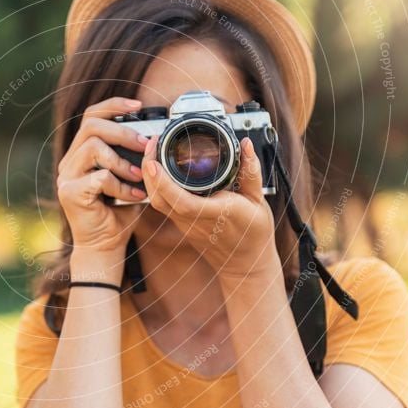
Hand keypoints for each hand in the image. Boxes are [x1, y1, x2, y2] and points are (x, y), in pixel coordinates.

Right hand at [57, 97, 148, 254]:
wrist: (105, 248)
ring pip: (93, 147)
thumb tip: (154, 140)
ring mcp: (67, 177)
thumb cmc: (118, 215)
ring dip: (122, 161)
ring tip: (139, 176)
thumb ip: (138, 160)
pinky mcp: (70, 193)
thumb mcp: (132, 180)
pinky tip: (133, 198)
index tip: (139, 105)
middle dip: (123, 131)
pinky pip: (99, 177)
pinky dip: (121, 186)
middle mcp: (70, 162)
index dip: (114, 105)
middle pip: (91, 125)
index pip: (92, 116)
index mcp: (82, 154)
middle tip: (145, 144)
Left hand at [140, 134, 280, 278]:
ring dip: (149, 177)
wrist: (245, 264)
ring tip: (152, 151)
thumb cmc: (254, 233)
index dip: (164, 183)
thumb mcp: (258, 201)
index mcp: (217, 214)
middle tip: (151, 143)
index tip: (153, 162)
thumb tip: (246, 145)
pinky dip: (155, 185)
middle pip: (161, 199)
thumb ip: (251, 172)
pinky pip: (162, 204)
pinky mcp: (181, 224)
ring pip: (157, 202)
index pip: (184, 201)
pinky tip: (157, 168)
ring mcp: (185, 224)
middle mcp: (196, 221)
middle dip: (149, 171)